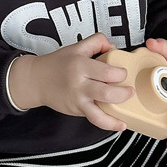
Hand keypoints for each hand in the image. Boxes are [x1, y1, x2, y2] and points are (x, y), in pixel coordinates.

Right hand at [8, 33, 134, 131]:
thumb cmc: (57, 63)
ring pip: (98, 115)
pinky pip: (93, 119)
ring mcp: (77, 101)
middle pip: (106, 93)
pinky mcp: (76, 111)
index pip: (106, 71)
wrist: (36, 80)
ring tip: (125, 118)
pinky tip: (118, 124)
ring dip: (114, 118)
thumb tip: (114, 48)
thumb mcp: (77, 47)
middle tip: (130, 91)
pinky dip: (106, 123)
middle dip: (122, 94)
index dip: (120, 73)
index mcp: (80, 66)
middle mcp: (79, 85)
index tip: (124, 72)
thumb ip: (97, 42)